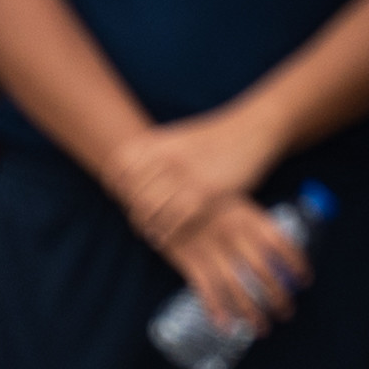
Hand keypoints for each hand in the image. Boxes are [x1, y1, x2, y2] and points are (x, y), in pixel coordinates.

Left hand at [106, 101, 283, 257]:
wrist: (252, 130)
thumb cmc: (216, 136)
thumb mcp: (179, 136)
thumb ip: (156, 151)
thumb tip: (132, 171)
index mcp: (157, 143)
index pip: (120, 169)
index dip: (116, 187)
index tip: (120, 198)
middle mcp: (167, 159)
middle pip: (133, 193)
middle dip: (133, 211)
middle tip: (137, 222)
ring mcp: (186, 177)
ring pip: (151, 209)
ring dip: (145, 225)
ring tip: (148, 233)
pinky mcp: (205, 193)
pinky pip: (175, 219)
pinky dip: (166, 232)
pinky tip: (164, 238)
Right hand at [168, 188, 310, 335]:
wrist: (162, 190)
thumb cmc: (204, 198)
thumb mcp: (235, 201)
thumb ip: (253, 222)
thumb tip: (279, 251)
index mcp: (247, 216)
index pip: (280, 242)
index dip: (296, 263)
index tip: (304, 280)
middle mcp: (232, 234)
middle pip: (263, 271)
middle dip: (278, 296)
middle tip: (286, 311)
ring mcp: (210, 248)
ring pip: (237, 287)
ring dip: (252, 311)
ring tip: (263, 327)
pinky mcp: (188, 259)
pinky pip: (205, 289)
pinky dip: (216, 309)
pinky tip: (227, 325)